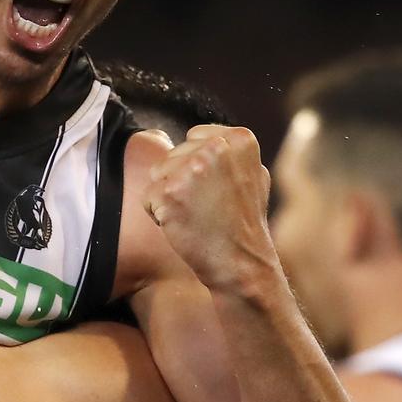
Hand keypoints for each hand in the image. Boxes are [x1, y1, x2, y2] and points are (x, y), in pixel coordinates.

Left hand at [143, 124, 278, 291]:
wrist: (242, 264)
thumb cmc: (245, 225)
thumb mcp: (254, 175)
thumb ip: (231, 152)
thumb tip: (214, 138)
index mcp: (239, 139)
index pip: (193, 137)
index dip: (197, 166)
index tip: (216, 190)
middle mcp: (216, 148)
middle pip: (172, 155)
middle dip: (181, 181)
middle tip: (207, 207)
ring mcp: (192, 168)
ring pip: (157, 174)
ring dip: (168, 196)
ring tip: (196, 215)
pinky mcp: (170, 191)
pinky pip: (148, 197)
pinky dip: (159, 215)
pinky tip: (184, 226)